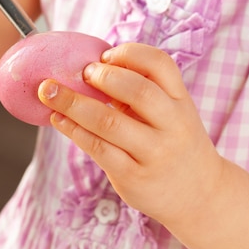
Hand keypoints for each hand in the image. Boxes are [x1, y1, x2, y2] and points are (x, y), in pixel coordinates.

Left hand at [38, 42, 224, 225]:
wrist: (200, 195)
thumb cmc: (173, 142)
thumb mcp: (171, 113)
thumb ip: (142, 92)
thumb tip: (88, 67)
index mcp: (180, 100)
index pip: (160, 64)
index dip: (129, 53)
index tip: (104, 55)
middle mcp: (172, 125)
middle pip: (137, 90)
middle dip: (102, 76)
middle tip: (80, 73)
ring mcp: (154, 153)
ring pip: (109, 122)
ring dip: (73, 103)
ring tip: (48, 92)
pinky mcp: (133, 176)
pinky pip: (98, 148)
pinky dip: (73, 130)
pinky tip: (57, 119)